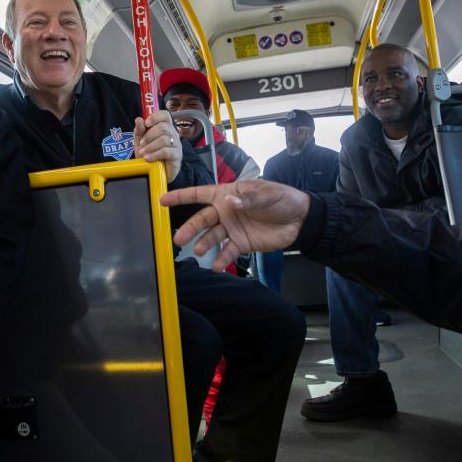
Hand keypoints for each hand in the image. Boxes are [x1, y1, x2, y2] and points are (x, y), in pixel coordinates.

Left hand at [134, 111, 182, 181]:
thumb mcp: (141, 142)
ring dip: (150, 146)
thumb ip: (139, 130)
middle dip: (149, 135)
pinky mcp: (177, 156)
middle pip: (164, 127)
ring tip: (143, 153)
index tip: (146, 123)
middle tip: (141, 144)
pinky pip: (166, 151)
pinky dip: (155, 154)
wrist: (155, 172)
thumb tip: (139, 119)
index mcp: (165, 127)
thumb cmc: (149, 155)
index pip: (165, 115)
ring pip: (165, 139)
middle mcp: (173, 134)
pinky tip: (148, 158)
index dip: (155, 117)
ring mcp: (176, 145)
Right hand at [159, 180, 310, 272]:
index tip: (162, 200)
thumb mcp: (267, 194)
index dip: (181, 197)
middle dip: (190, 228)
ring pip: (212, 237)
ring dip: (204, 244)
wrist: (300, 219)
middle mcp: (225, 212)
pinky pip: (227, 252)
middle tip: (178, 239)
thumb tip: (229, 202)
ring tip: (198, 251)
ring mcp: (232, 229)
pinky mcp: (241, 244)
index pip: (200, 194)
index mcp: (228, 194)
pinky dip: (221, 259)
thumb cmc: (282, 199)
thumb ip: (248, 199)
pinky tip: (217, 266)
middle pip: (202, 220)